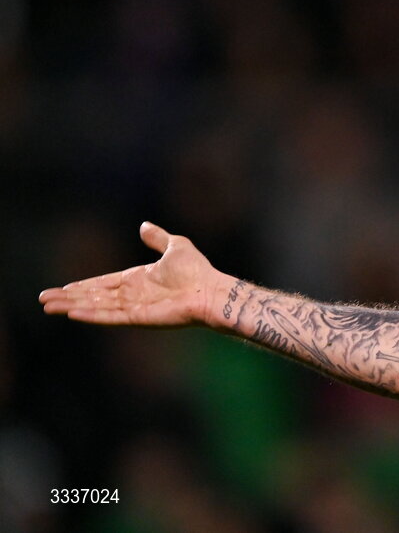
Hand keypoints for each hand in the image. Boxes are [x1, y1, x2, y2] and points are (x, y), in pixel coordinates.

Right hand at [39, 222, 221, 326]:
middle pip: (93, 296)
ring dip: (72, 306)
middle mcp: (132, 294)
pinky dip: (92, 315)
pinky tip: (72, 314)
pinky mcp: (138, 317)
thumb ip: (158, 238)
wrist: (210, 290)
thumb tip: (144, 225)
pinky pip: (111, 316)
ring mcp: (134, 307)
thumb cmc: (197, 271)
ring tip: (49, 307)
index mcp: (138, 279)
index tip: (64, 287)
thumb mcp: (175, 245)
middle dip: (68, 298)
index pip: (103, 283)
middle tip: (44, 300)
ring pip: (96, 306)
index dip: (83, 286)